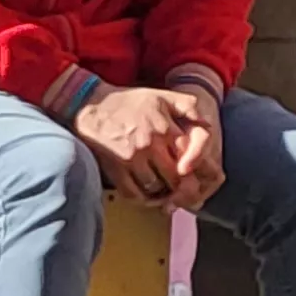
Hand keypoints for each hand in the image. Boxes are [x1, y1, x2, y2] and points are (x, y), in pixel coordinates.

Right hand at [72, 86, 215, 207]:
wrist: (89, 104)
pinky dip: (142, 199)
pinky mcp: (113, 167)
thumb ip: (189, 107)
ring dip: (164, 194)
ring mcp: (131, 158)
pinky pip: (131, 192)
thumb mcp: (163, 96)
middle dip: (185, 188)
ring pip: (155, 187)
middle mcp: (151, 145)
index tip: (203, 177)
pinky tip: (147, 197)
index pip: (191, 155)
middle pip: (176, 177)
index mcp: (166, 128)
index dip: (201, 170)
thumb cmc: (128, 101)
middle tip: (188, 193)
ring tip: (169, 195)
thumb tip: (207, 124)